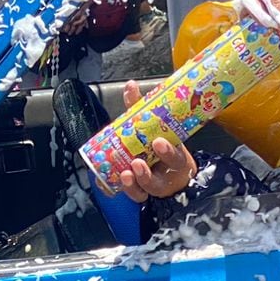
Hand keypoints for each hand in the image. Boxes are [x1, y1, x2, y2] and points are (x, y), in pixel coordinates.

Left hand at [114, 80, 196, 202]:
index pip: (175, 158)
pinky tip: (104, 183)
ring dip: (133, 186)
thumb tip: (130, 84)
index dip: (168, 152)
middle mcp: (164, 176)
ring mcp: (152, 187)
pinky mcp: (139, 193)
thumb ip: (142, 107)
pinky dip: (116, 190)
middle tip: (137, 163)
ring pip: (143, 192)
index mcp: (174, 159)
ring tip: (124, 175)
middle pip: (158, 182)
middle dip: (146, 175)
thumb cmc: (162, 144)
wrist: (171, 170)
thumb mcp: (156, 126)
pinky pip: (128, 196)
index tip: (158, 142)